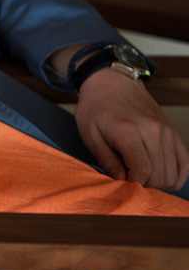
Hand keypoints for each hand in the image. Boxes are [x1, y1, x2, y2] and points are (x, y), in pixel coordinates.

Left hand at [75, 68, 188, 190]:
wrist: (112, 83)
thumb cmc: (96, 109)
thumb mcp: (90, 135)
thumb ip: (106, 161)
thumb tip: (121, 181)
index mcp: (130, 132)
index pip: (143, 171)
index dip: (133, 185)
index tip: (121, 183)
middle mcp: (154, 131)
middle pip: (160, 175)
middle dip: (144, 186)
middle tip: (128, 181)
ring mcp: (167, 131)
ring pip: (173, 173)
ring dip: (158, 183)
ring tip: (139, 177)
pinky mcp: (173, 132)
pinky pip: (184, 163)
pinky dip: (175, 176)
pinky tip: (160, 178)